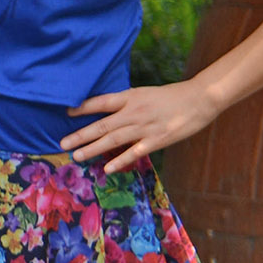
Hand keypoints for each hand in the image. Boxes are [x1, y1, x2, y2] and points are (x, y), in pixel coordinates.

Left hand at [63, 80, 227, 173]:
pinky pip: (135, 152)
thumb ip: (125, 103)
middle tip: (62, 143)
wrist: (200, 98)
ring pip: (114, 139)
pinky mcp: (158, 140)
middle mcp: (134, 112)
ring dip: (93, 148)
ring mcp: (145, 127)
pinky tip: (108, 168)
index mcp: (129, 97)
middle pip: (102, 125)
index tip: (65, 113)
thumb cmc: (170, 97)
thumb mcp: (143, 94)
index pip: (100, 102)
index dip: (82, 108)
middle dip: (80, 135)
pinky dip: (121, 160)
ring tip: (76, 156)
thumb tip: (104, 112)